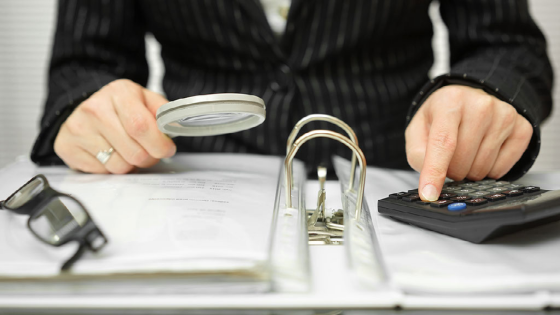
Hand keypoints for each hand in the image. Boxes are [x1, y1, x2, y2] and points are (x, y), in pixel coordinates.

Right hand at [54, 79, 175, 173]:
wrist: (86, 108)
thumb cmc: (122, 107)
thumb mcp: (146, 100)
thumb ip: (164, 112)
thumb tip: (176, 128)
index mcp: (119, 92)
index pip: (141, 126)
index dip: (159, 144)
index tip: (166, 149)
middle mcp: (95, 108)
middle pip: (133, 152)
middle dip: (148, 158)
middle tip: (149, 152)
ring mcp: (78, 128)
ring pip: (119, 166)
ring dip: (130, 165)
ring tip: (127, 150)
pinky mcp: (67, 147)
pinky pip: (102, 172)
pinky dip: (111, 168)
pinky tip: (109, 153)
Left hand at [405, 85, 532, 200]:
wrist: (469, 100)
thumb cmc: (442, 117)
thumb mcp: (418, 130)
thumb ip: (418, 154)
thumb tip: (431, 181)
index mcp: (450, 101)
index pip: (443, 143)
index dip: (434, 172)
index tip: (429, 194)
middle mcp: (480, 105)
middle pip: (462, 160)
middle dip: (451, 170)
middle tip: (449, 158)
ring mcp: (505, 115)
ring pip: (482, 168)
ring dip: (469, 171)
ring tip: (466, 153)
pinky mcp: (521, 128)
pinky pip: (502, 169)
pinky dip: (489, 171)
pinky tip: (482, 154)